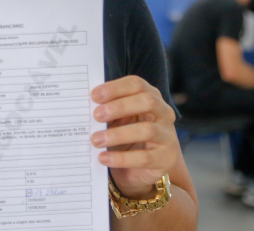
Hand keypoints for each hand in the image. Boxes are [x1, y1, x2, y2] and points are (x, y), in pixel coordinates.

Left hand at [90, 76, 178, 198]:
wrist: (145, 168)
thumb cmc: (128, 136)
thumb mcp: (119, 120)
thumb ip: (108, 110)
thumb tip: (86, 106)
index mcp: (151, 97)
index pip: (137, 84)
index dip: (116, 88)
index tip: (94, 96)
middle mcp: (163, 113)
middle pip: (147, 101)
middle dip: (120, 106)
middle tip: (96, 115)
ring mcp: (167, 136)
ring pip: (147, 130)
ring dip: (118, 134)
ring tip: (96, 140)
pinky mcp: (165, 159)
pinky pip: (144, 158)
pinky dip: (121, 158)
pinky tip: (103, 158)